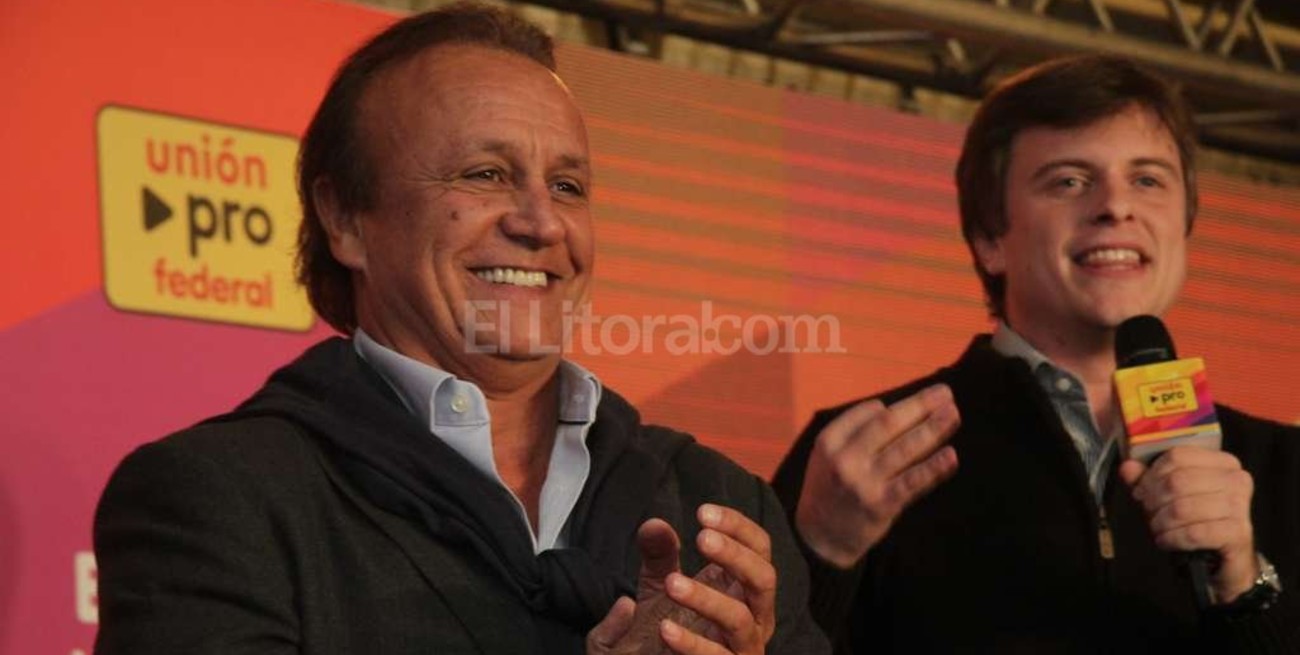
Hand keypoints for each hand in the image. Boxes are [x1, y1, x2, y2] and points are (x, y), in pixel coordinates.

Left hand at [587, 507, 775, 654]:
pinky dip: (693, 644)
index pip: (759, 549)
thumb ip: (658, 558)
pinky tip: (665, 630)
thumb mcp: (658, 592)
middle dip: (736, 555)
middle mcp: (754, 619)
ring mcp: (744, 650)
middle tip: (702, 538)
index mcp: (743, 590)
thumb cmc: (667, 635)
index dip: (739, 527)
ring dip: (709, 599)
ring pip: (742, 620)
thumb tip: (653, 525)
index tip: (703, 512)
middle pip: (764, 579)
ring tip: (672, 584)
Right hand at [796, 384, 959, 566]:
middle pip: (889, 424)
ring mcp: (864, 482)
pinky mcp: (882, 505)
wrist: (820, 539)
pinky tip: (951, 456)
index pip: (868, 413)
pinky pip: (913, 482)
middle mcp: (846, 459)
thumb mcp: (826, 456)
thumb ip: (853, 432)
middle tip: (946, 393)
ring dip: (933, 429)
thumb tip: (889, 408)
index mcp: (829, 441)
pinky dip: (933, 468)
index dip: (896, 405)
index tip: (920, 402)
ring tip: (953, 414)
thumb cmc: (829, 489)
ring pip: (905, 449)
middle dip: (920, 406)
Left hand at [1119, 447, 1257, 602]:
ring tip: (1159, 529)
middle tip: (1150, 514)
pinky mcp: (1238, 533)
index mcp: (1222, 463)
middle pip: (1177, 481)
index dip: (1150, 475)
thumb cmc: (1195, 522)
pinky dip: (1173, 538)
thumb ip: (1146, 479)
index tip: (1140, 492)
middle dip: (1153, 501)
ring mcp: (1240, 506)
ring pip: (1182, 508)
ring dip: (1161, 522)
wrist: (1224, 560)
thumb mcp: (1167, 497)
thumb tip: (1127, 467)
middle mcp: (1236, 480)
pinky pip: (1194, 533)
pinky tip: (1167, 541)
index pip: (1178, 456)